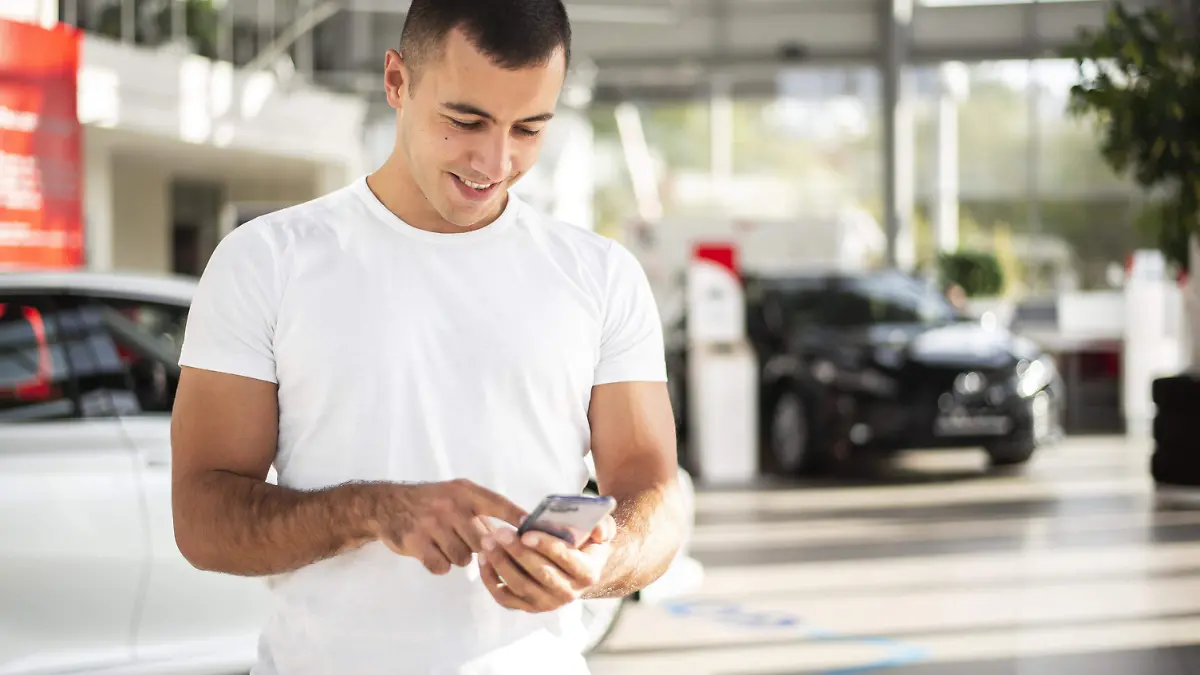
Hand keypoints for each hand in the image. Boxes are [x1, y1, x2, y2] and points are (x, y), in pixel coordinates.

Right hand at [372, 479, 527, 575]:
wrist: (386, 505)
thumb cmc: (429, 502)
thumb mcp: (454, 494)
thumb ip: (479, 511)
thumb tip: (513, 533)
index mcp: (464, 492)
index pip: (497, 504)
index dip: (517, 517)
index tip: (534, 528)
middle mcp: (450, 506)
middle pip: (482, 542)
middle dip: (476, 547)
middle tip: (461, 539)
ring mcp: (432, 524)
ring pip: (463, 558)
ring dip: (456, 556)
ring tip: (443, 543)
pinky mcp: (416, 542)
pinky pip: (442, 567)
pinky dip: (439, 564)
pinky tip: (431, 551)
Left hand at [478, 515, 616, 612]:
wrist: (580, 568)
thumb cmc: (587, 542)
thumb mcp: (602, 531)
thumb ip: (603, 526)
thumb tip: (598, 531)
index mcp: (587, 573)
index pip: (566, 560)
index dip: (546, 546)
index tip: (527, 532)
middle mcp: (568, 593)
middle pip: (540, 574)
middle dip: (517, 552)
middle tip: (499, 532)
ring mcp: (546, 603)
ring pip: (520, 586)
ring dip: (500, 564)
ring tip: (487, 541)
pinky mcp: (527, 606)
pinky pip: (504, 597)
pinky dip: (490, 580)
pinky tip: (482, 558)